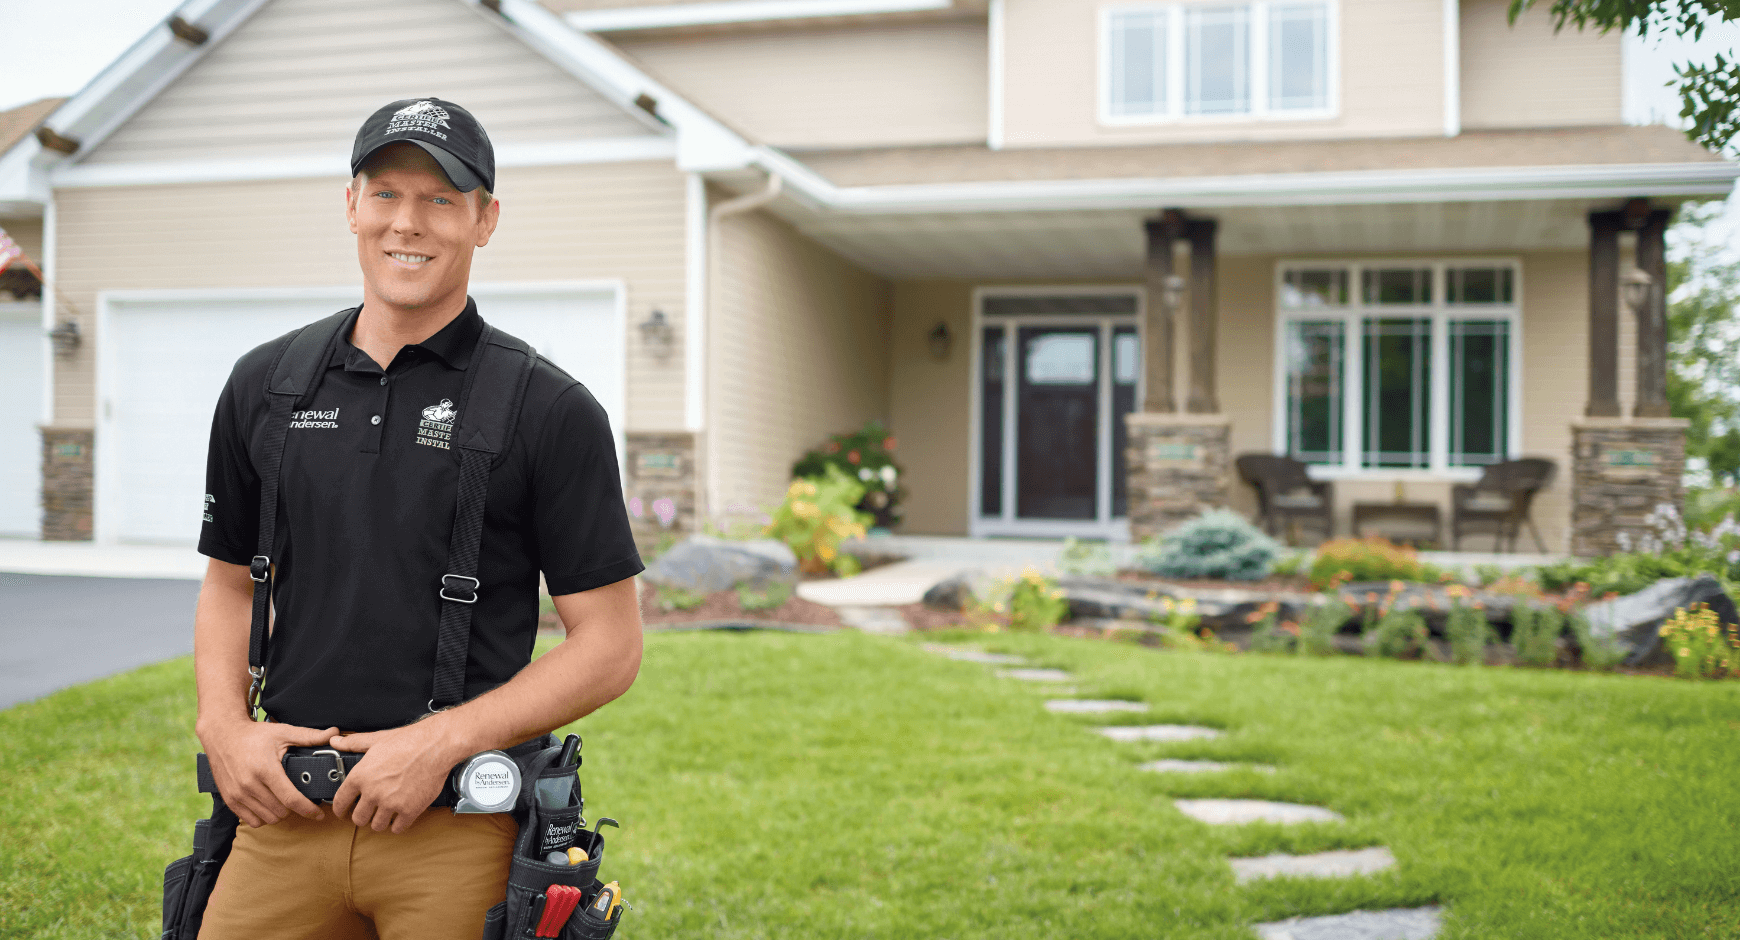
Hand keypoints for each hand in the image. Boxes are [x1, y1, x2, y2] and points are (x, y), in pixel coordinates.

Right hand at [197, 718, 339, 827]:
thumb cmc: (254, 734)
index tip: (318, 814)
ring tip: (284, 802)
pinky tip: (269, 805)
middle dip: (294, 809)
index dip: (308, 809)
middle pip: (281, 812)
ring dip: (279, 814)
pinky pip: (251, 820)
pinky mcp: (229, 800)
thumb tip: (334, 733)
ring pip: (267, 819)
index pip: (291, 799)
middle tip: (300, 800)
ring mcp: (238, 794)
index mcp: (265, 769)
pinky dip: (263, 817)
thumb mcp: (283, 732)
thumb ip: (309, 736)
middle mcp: (249, 784)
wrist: (222, 735)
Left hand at [328, 722, 455, 832]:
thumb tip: (335, 742)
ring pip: (377, 826)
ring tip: (385, 814)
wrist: (436, 746)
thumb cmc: (409, 741)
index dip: (339, 809)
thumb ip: (354, 743)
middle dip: (362, 816)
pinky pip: (397, 829)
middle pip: (358, 819)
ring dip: (380, 821)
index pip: (340, 802)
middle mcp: (373, 792)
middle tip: (368, 812)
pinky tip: (400, 817)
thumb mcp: (377, 739)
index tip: (342, 812)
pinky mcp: (409, 811)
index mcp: (361, 776)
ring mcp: (391, 804)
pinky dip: (398, 825)